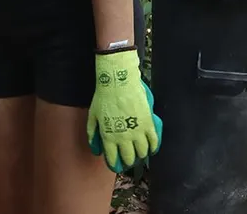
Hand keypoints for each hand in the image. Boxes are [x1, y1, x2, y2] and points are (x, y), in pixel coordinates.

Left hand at [86, 49, 161, 172]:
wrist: (118, 82)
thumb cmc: (104, 97)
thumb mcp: (92, 116)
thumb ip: (92, 134)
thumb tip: (96, 149)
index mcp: (109, 137)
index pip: (113, 158)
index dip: (115, 164)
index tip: (116, 164)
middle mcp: (124, 137)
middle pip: (129, 157)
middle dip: (128, 161)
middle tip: (128, 160)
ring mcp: (138, 131)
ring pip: (143, 151)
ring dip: (141, 155)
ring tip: (139, 153)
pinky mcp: (148, 123)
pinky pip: (154, 140)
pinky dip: (153, 147)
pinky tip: (151, 149)